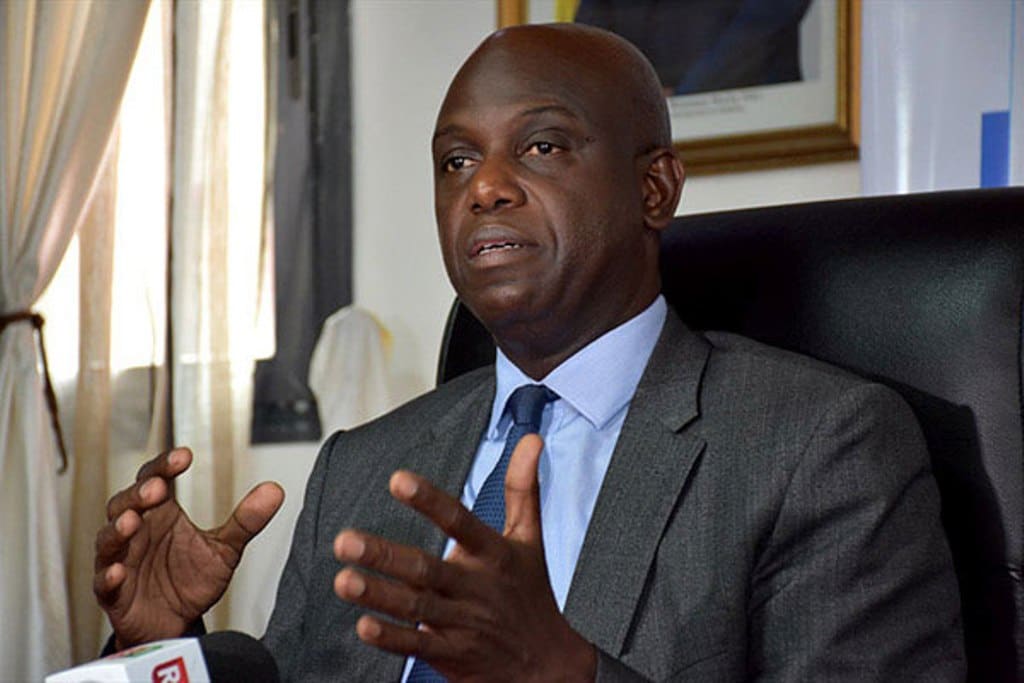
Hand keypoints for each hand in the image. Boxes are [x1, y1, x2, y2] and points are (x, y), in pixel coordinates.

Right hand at [94, 447, 283, 647]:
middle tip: (157, 488)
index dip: (165, 466)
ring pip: (109, 539)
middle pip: (126, 503)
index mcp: (161, 514)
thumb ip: (246, 520)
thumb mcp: (225, 548)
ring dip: (118, 529)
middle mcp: (137, 532)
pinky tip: (118, 571)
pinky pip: (104, 583)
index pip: (155, 479)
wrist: (179, 623)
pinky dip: (109, 575)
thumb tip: (275, 490)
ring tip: (132, 521)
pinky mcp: (114, 593)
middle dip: (139, 494)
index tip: (184, 456)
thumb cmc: (192, 580)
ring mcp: (122, 560)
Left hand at [333, 434, 596, 681]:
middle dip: (385, 555)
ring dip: (378, 595)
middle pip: (427, 569)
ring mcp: (464, 623)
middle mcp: (477, 587)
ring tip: (342, 580)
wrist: (547, 664)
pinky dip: (392, 638)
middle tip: (345, 541)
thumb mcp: (531, 538)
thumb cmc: (531, 593)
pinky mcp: (453, 655)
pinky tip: (364, 626)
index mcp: (494, 553)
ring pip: (416, 606)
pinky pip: (419, 646)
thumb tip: (532, 439)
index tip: (398, 480)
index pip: (460, 521)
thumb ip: (522, 487)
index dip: (431, 501)